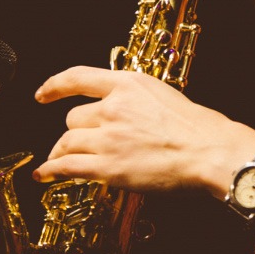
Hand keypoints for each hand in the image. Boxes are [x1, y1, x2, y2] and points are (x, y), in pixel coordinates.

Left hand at [34, 66, 254, 196]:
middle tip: (78, 145)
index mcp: (129, 84)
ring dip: (63, 153)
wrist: (211, 152)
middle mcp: (113, 107)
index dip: (55, 86)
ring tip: (61, 162)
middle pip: (73, 118)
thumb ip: (136, 102)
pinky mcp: (108, 166)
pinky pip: (66, 167)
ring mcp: (108, 137)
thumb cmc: (198, 129)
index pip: (78, 77)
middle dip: (75, 132)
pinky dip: (51, 171)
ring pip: (67, 142)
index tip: (43, 94)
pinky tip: (45, 176)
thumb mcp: (164, 97)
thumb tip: (115, 115)